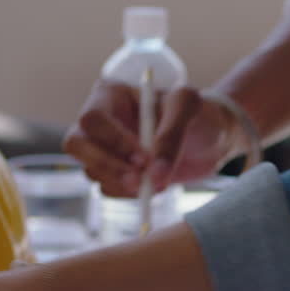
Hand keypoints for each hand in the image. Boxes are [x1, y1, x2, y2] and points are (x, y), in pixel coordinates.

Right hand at [62, 79, 239, 196]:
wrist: (212, 137)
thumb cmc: (198, 112)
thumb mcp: (189, 108)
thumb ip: (171, 135)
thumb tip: (154, 174)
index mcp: (110, 95)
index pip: (93, 119)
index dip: (113, 141)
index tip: (144, 159)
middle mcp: (100, 122)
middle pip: (77, 145)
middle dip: (108, 166)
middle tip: (140, 181)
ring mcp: (103, 149)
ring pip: (91, 171)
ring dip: (122, 183)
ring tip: (157, 181)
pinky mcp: (114, 173)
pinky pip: (107, 189)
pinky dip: (129, 195)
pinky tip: (153, 186)